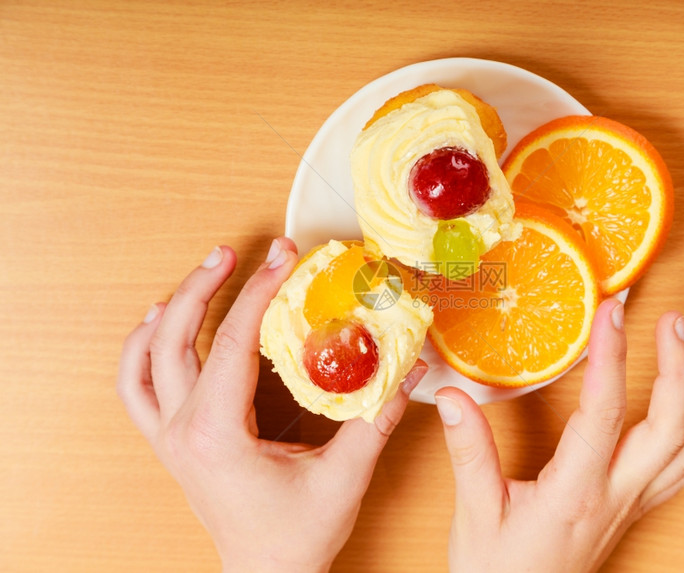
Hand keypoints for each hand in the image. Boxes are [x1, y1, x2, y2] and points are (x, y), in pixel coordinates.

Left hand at [117, 237, 427, 571]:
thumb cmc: (296, 536)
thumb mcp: (343, 476)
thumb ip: (375, 418)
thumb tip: (409, 369)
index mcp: (215, 435)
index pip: (232, 344)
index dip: (260, 293)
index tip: (283, 259)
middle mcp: (181, 432)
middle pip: (174, 338)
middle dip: (205, 287)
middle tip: (234, 254)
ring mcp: (168, 438)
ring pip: (144, 359)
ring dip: (170, 311)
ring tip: (203, 277)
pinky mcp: (171, 443)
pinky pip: (137, 385)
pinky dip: (143, 347)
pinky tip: (163, 323)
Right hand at [435, 298, 683, 572]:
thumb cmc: (499, 570)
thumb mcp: (476, 513)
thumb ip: (469, 453)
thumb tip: (453, 397)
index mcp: (574, 492)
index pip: (602, 413)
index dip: (610, 358)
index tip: (611, 313)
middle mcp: (615, 496)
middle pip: (669, 427)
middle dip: (677, 366)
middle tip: (673, 320)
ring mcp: (632, 503)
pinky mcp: (635, 508)